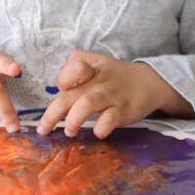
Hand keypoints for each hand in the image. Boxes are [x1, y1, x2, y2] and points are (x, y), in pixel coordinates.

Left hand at [36, 50, 191, 138]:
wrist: (151, 82)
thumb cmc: (116, 75)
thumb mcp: (98, 61)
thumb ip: (76, 65)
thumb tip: (58, 81)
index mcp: (90, 70)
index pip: (74, 68)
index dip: (65, 78)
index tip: (60, 89)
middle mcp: (98, 83)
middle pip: (71, 95)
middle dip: (53, 113)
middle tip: (43, 129)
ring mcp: (111, 96)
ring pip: (87, 104)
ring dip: (74, 119)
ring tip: (69, 131)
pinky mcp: (124, 110)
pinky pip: (111, 118)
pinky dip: (103, 126)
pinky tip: (98, 133)